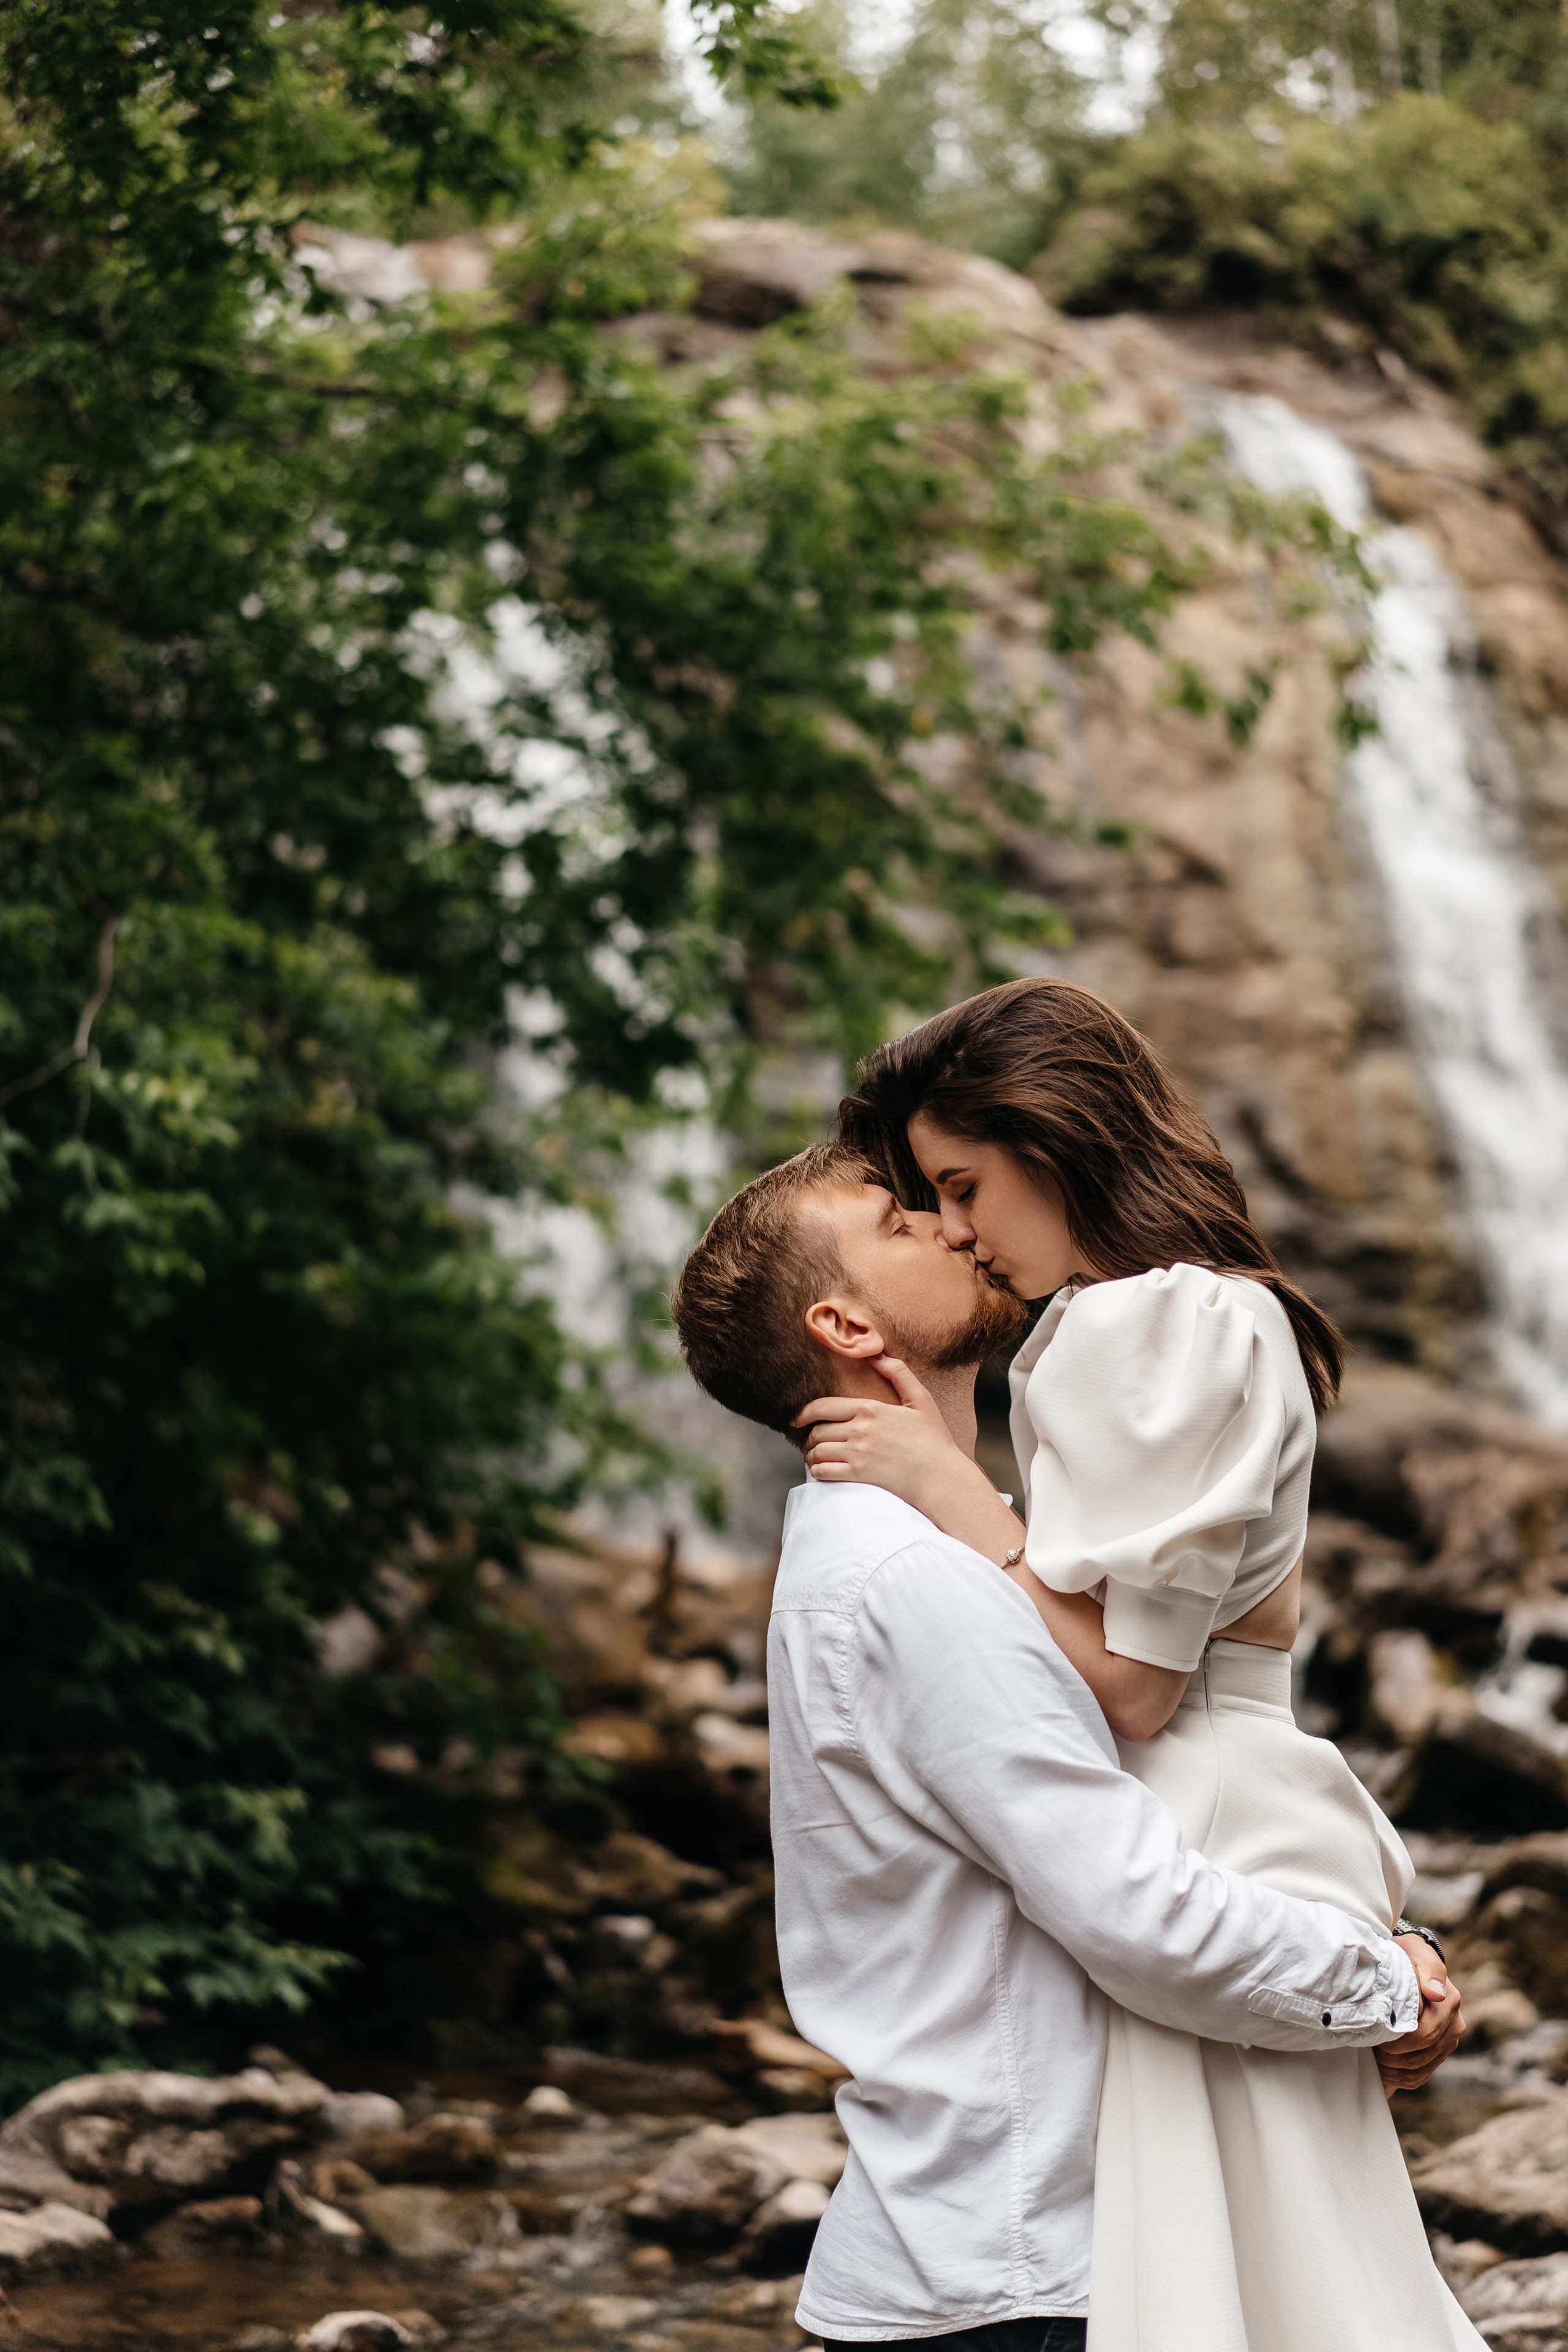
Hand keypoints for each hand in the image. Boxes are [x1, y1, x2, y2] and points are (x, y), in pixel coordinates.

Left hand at [794, 1356, 968, 1511]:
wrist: (941, 1477)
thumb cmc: (933, 1439)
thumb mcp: (921, 1399)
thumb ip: (898, 1373)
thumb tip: (877, 1355)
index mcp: (870, 1409)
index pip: (823, 1407)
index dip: (804, 1413)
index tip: (797, 1419)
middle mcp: (859, 1429)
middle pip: (817, 1431)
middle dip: (808, 1437)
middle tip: (810, 1442)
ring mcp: (858, 1453)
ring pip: (818, 1452)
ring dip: (810, 1455)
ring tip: (813, 1457)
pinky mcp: (859, 1475)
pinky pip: (824, 1472)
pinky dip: (817, 1471)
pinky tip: (821, 1470)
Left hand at [1376, 1936, 1464, 2095]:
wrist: (1410, 1962)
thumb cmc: (1408, 1956)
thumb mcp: (1415, 1952)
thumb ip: (1429, 1970)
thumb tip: (1436, 1994)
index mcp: (1449, 2002)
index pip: (1424, 2034)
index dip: (1397, 2041)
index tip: (1374, 2037)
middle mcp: (1454, 2025)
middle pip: (1421, 2054)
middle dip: (1392, 2056)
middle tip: (1368, 2050)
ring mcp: (1448, 2041)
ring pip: (1420, 2068)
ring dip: (1393, 2070)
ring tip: (1371, 2060)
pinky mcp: (1439, 2052)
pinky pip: (1420, 2075)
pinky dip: (1399, 2078)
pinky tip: (1382, 2072)